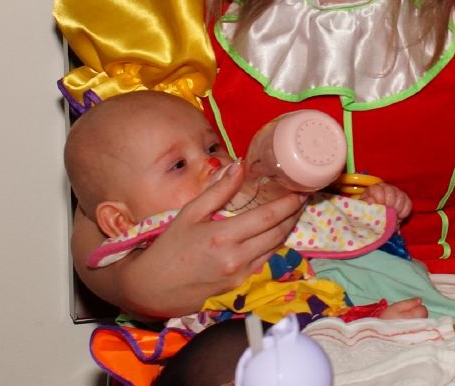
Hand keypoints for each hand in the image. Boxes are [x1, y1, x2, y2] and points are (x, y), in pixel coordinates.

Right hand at [71, 160, 306, 318]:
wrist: (152, 289)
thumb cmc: (168, 248)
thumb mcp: (189, 213)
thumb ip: (217, 190)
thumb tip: (239, 166)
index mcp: (223, 237)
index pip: (268, 217)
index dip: (288, 204)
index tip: (300, 190)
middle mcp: (236, 258)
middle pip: (278, 233)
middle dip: (293, 215)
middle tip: (302, 198)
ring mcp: (240, 275)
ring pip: (275, 249)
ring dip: (286, 230)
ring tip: (292, 213)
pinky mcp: (239, 286)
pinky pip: (264, 262)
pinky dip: (273, 246)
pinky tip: (274, 234)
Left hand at [363, 182, 411, 220]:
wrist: (380, 219)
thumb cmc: (371, 214)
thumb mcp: (366, 211)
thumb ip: (366, 207)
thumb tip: (370, 201)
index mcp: (373, 189)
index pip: (377, 189)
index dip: (379, 197)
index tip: (381, 206)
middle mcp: (385, 187)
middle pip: (390, 190)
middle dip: (390, 203)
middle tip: (388, 212)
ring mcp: (396, 191)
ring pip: (400, 196)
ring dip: (397, 208)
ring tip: (393, 216)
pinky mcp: (405, 198)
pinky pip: (408, 203)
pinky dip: (405, 211)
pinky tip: (400, 216)